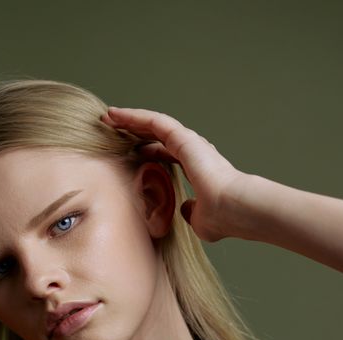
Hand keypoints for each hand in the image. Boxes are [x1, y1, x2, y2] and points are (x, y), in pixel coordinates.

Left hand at [99, 106, 249, 243]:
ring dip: (130, 119)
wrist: (234, 209)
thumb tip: (183, 208)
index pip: (164, 153)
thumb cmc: (221, 218)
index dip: (144, 151)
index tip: (125, 153)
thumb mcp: (199, 220)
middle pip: (155, 135)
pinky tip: (116, 115)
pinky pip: (154, 122)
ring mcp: (188, 142)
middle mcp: (192, 150)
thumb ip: (189, 211)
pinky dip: (134, 117)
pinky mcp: (183, 138)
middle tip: (111, 128)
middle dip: (133, 131)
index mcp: (195, 166)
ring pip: (152, 124)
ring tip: (108, 116)